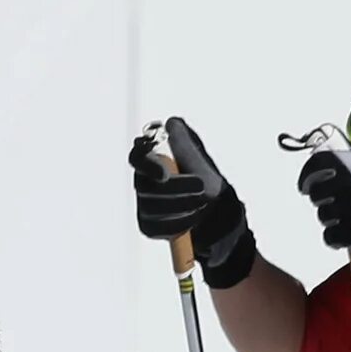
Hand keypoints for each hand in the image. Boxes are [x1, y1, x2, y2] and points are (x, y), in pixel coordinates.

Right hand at [129, 116, 255, 286]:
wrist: (214, 209)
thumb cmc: (204, 178)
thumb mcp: (197, 157)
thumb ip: (183, 142)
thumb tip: (171, 123)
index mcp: (150, 160)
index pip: (136, 158)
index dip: (147, 166)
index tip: (165, 174)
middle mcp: (143, 181)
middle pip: (144, 186)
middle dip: (175, 188)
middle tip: (201, 186)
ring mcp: (143, 204)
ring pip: (151, 208)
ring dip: (180, 205)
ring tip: (202, 202)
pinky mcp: (148, 225)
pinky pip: (156, 228)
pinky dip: (178, 223)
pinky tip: (193, 218)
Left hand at [299, 147, 350, 284]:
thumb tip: (326, 166)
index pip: (317, 165)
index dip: (307, 177)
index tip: (306, 186)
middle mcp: (350, 184)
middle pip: (317, 194)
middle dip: (321, 201)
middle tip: (333, 205)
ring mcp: (350, 209)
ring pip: (323, 216)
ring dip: (330, 219)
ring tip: (347, 219)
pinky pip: (329, 236)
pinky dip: (335, 237)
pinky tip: (347, 233)